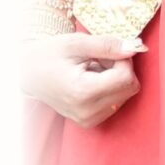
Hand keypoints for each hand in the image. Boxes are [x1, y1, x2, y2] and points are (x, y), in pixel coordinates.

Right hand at [21, 33, 144, 127]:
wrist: (30, 74)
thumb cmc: (51, 54)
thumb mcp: (77, 43)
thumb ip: (107, 45)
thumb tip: (134, 47)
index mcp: (83, 93)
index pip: (126, 77)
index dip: (123, 58)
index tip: (108, 50)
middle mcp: (88, 112)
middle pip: (130, 88)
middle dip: (121, 67)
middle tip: (100, 58)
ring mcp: (89, 120)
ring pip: (126, 95)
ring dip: (116, 77)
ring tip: (93, 68)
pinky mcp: (90, 121)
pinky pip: (116, 102)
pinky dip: (111, 87)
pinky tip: (92, 79)